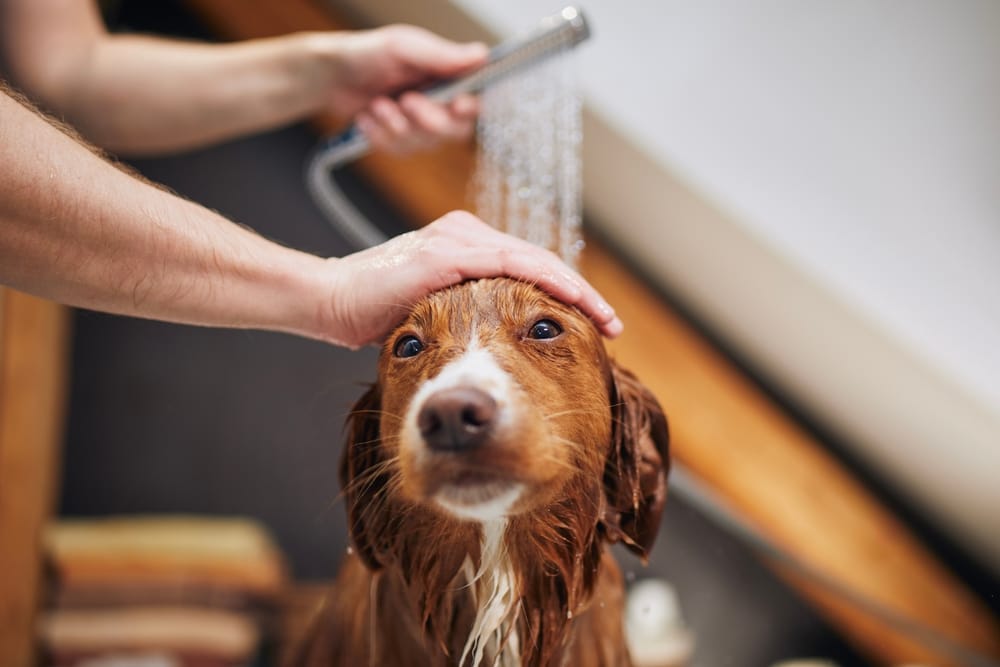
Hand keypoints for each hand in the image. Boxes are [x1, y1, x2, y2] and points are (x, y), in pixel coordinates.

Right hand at [321, 211, 622, 347]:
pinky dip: (547, 282)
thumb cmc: (372, 311)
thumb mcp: (430, 312)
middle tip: (612, 324)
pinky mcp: (449, 253)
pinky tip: (573, 301)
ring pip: (534, 260)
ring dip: (575, 291)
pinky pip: (511, 265)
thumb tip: (492, 343)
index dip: (562, 293)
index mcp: (463, 245)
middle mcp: (466, 234)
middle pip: (539, 261)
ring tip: (605, 319)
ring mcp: (458, 239)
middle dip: (580, 294)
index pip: (526, 267)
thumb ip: (462, 313)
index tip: (591, 322)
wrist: (329, 300)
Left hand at [325, 25, 487, 153]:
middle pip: (456, 130)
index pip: (476, 99)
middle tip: (407, 100)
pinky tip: (367, 117)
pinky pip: (401, 151)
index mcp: (447, 76)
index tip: (458, 105)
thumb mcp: (403, 47)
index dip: (471, 108)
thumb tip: (482, 55)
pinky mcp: (402, 141)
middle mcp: (440, 103)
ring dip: (396, 125)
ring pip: (425, 143)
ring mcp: (421, 125)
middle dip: (429, 120)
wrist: (331, 77)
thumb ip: (441, 56)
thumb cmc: (368, 54)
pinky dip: (380, 135)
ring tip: (376, 103)